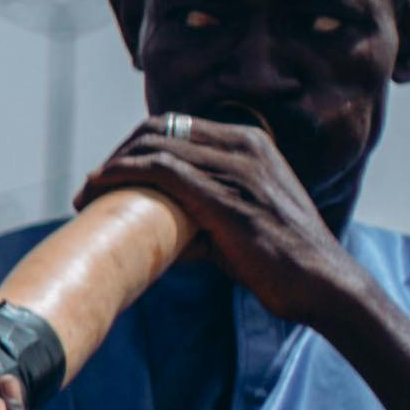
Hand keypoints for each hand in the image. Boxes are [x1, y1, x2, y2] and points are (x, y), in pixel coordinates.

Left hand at [78, 112, 366, 338]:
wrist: (323, 284)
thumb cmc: (280, 260)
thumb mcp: (241, 217)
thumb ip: (201, 209)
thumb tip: (157, 226)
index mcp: (251, 143)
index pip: (175, 125)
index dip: (134, 145)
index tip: (110, 173)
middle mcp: (245, 146)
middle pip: (157, 130)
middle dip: (117, 153)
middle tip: (92, 185)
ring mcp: (236, 168)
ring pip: (153, 146)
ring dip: (110, 167)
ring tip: (86, 195)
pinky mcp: (225, 197)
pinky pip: (159, 170)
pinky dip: (120, 175)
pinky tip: (98, 191)